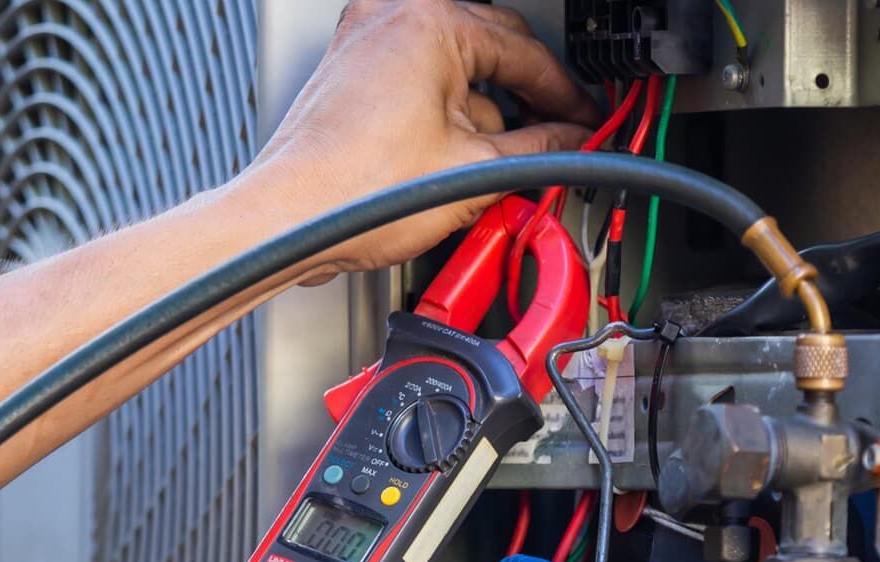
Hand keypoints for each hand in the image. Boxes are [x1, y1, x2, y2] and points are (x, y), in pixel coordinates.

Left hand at [228, 0, 601, 282]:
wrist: (292, 223)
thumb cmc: (355, 192)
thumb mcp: (475, 171)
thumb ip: (541, 150)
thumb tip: (573, 143)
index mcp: (430, 22)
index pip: (526, 52)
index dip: (567, 96)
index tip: (588, 122)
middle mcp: (395, 15)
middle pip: (492, 47)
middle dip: (530, 98)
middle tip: (562, 134)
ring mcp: (368, 40)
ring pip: (456, 66)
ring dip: (486, 109)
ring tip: (506, 158)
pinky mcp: (354, 71)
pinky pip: (421, 78)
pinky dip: (447, 111)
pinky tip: (462, 154)